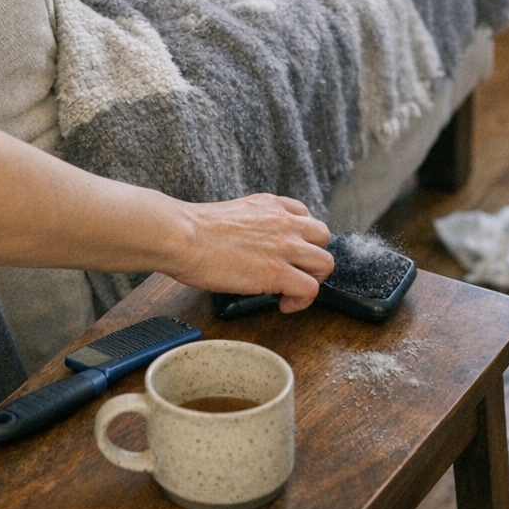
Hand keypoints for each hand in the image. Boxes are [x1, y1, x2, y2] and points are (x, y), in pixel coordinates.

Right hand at [170, 194, 333, 312]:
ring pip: (325, 263)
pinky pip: (310, 289)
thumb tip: (249, 243)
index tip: (290, 252)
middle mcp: (283, 221)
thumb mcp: (233, 213)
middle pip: (323, 238)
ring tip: (293, 290)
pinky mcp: (277, 272)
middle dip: (313, 257)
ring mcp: (284, 246)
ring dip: (313, 279)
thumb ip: (251, 223)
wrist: (182, 236)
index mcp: (269, 204)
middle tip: (296, 272)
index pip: (305, 215)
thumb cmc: (193, 229)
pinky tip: (284, 304)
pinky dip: (302, 301)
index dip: (302, 237)